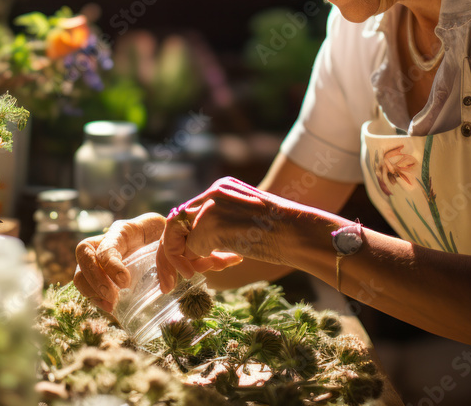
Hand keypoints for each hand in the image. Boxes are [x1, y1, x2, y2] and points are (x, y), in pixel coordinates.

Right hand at [73, 213, 165, 312]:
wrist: (167, 237)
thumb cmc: (168, 234)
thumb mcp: (171, 237)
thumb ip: (169, 256)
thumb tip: (167, 284)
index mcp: (124, 230)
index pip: (107, 245)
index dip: (111, 265)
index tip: (125, 282)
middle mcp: (106, 240)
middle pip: (83, 254)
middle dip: (94, 278)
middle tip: (112, 297)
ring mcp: (100, 256)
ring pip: (80, 270)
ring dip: (91, 290)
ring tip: (110, 305)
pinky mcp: (101, 271)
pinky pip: (87, 284)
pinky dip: (95, 298)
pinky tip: (110, 308)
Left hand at [157, 177, 298, 292]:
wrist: (301, 232)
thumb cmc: (282, 234)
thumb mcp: (244, 223)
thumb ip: (220, 228)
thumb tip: (194, 252)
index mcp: (221, 188)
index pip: (188, 215)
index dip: (185, 241)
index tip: (190, 264)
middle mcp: (212, 192)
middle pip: (174, 222)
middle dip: (170, 254)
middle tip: (169, 281)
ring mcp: (210, 206)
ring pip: (176, 237)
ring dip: (182, 261)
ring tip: (201, 273)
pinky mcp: (210, 224)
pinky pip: (191, 250)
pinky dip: (199, 264)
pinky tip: (227, 263)